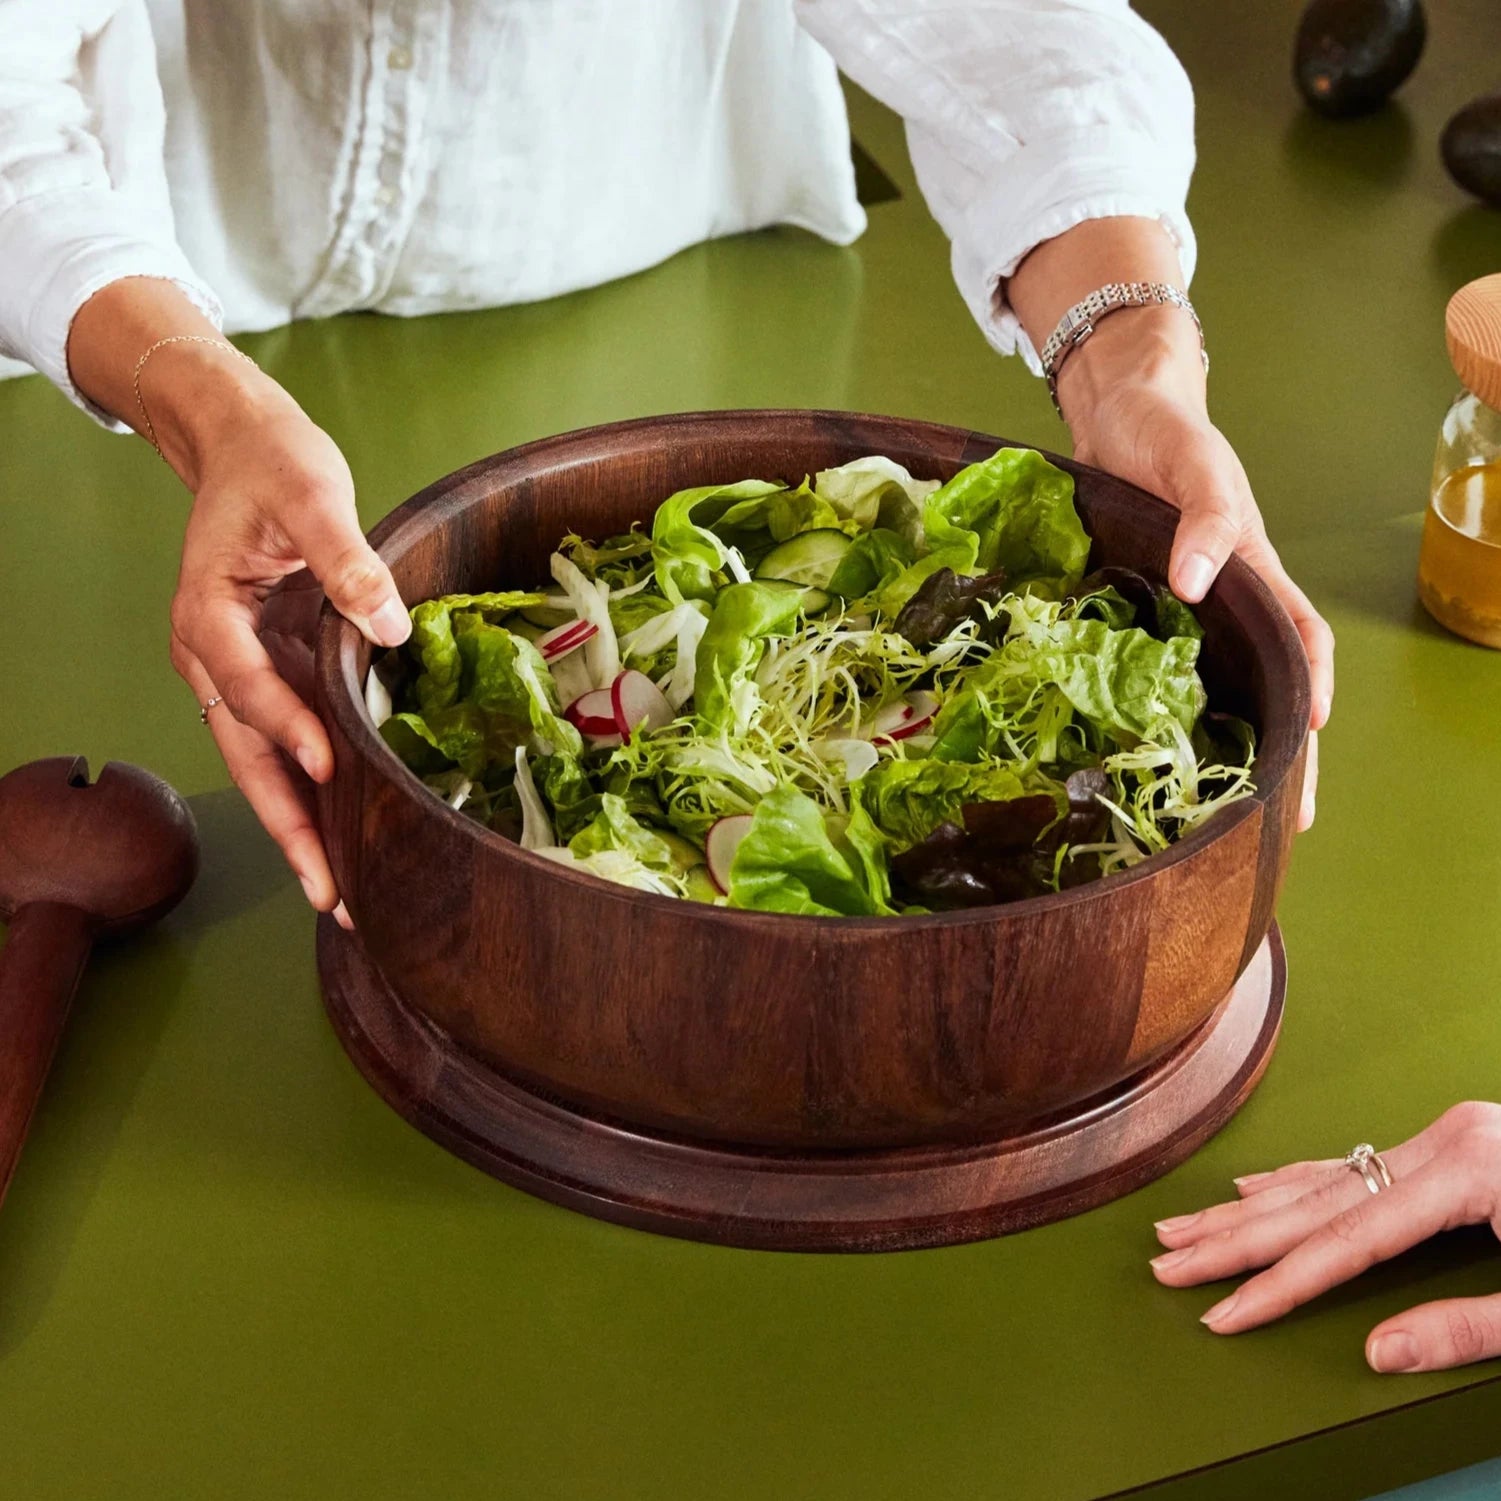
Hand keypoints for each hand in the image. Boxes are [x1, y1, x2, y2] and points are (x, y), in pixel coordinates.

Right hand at [165, 380, 410, 914]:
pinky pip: (286, 742)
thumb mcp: (312, 494)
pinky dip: (312, 791)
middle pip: (245, 754)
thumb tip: (389, 622)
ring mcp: (236, 670)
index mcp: (207, 612)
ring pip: (262, 763)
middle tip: (329, 893)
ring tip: (340, 894)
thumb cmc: (272, 464)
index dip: (287, 729)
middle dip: (286, 826)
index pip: (245, 684)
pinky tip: (347, 833)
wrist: (243, 446)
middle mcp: (210, 654)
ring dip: (299, 827)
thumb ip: (346, 559)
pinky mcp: (268, 672)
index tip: (330, 771)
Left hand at [1060, 308, 1331, 829]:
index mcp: (1250, 567)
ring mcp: (1183, 605)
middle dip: (1283, 749)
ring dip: (1226, 740)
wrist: (1118, 412)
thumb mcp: (1192, 466)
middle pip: (1267, 679)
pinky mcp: (1140, 603)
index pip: (1298, 637)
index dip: (1309, 688)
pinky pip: (1159, 666)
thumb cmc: (1163, 434)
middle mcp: (1224, 596)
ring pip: (1216, 683)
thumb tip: (1198, 581)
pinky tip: (1145, 751)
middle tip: (1281, 820)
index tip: (1307, 742)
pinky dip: (1162, 709)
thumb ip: (1203, 517)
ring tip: (1219, 809)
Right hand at [1150, 1102, 1500, 1372]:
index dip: (1280, 1283)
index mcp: (1468, 1171)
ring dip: (1253, 1207)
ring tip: (1189, 1226)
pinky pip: (1357, 1164)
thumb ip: (1468, 1328)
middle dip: (1235, 1237)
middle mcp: (1446, 1143)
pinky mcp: (1456, 1144)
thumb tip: (1382, 1353)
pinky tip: (1256, 1188)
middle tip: (1170, 1259)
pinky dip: (1301, 1180)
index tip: (1222, 1313)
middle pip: (1317, 1201)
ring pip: (1325, 1177)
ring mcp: (1448, 1137)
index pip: (1348, 1241)